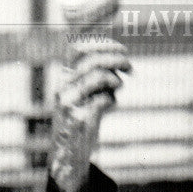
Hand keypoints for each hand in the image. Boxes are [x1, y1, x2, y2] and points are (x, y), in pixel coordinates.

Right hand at [49, 39, 130, 191]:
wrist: (69, 155)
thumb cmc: (80, 120)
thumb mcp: (84, 94)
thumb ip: (96, 75)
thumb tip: (119, 54)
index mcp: (63, 77)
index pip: (76, 46)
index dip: (97, 36)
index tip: (118, 43)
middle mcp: (63, 87)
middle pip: (91, 58)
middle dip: (115, 56)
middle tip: (129, 64)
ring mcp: (70, 104)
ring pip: (99, 76)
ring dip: (116, 77)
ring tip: (121, 82)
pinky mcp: (80, 120)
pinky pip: (104, 99)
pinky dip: (112, 98)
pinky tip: (111, 102)